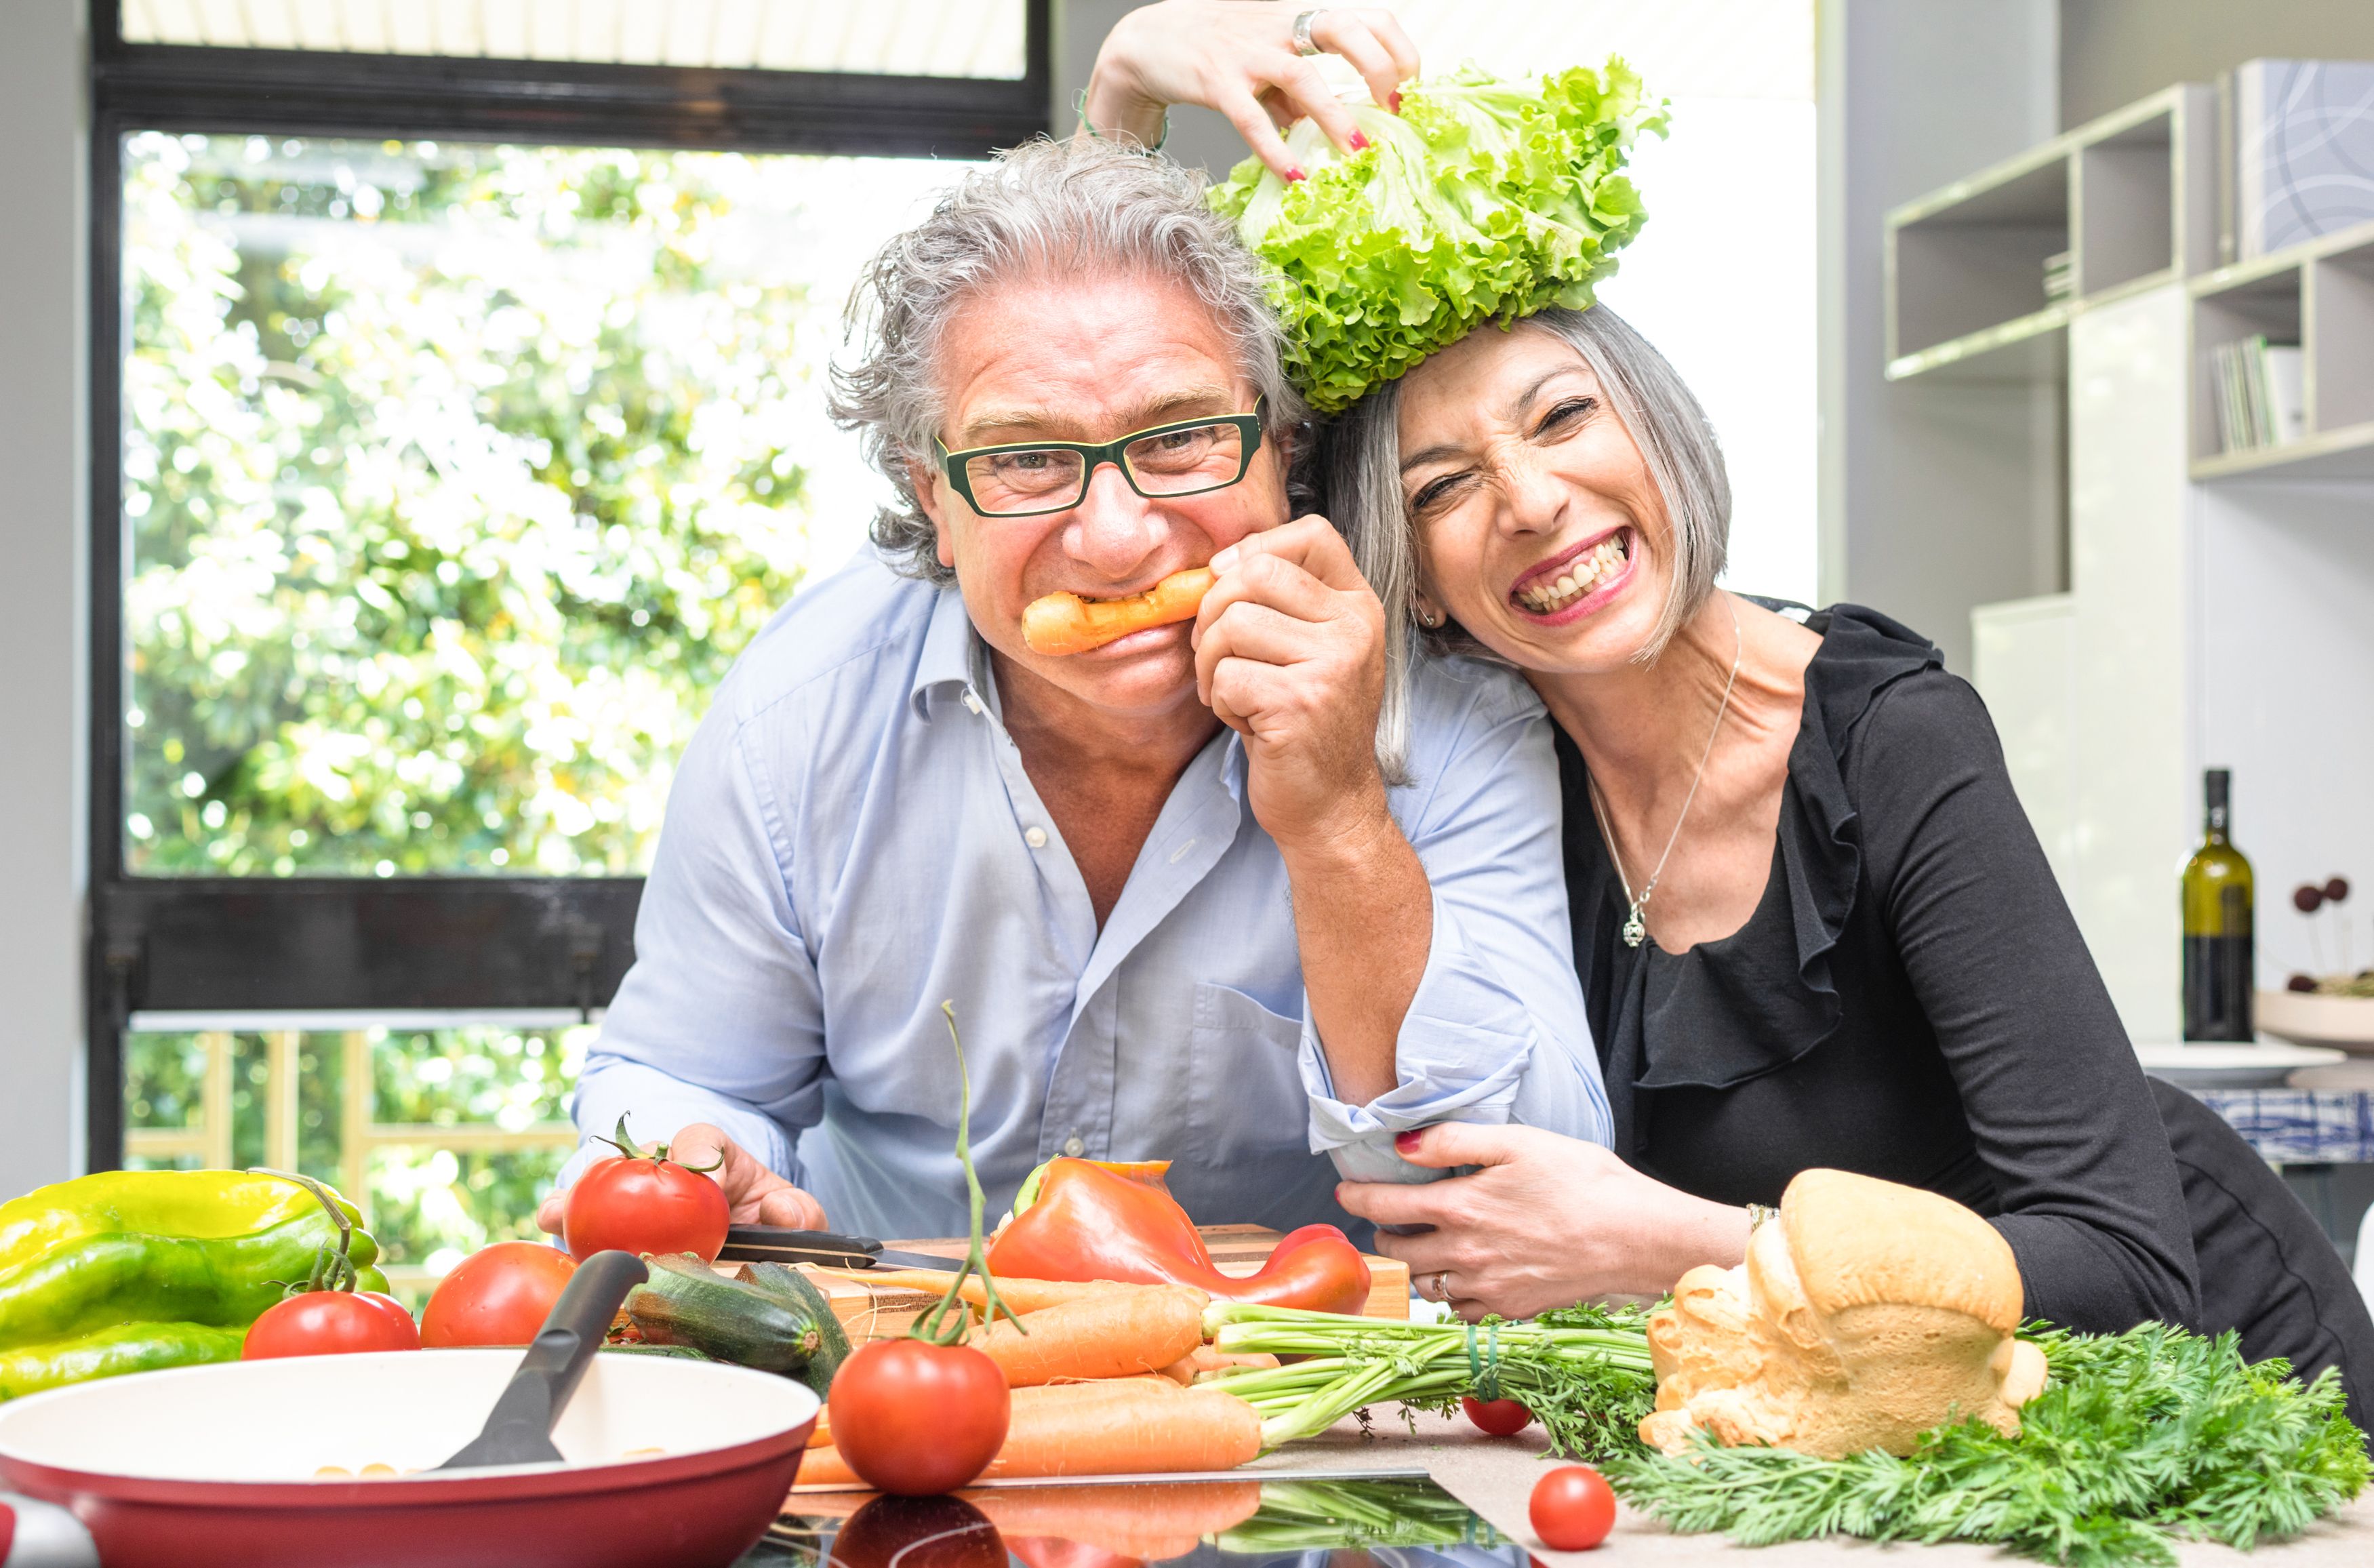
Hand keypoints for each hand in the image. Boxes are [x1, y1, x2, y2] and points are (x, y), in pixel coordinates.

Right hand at [536, 1122, 828, 1235]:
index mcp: (711, 1156)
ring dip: (577, 1198)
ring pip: (604, 1186)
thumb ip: (798, 1213)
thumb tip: (781, 1213)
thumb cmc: (759, 1214)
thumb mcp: (787, 1210)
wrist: (740, 1229)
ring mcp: (638, 1192)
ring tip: (553, 1209)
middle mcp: (668, 1167)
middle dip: (614, 1177)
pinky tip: (548, 1220)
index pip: (702, 1141)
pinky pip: (589, 1215)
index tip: (696, 1170)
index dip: (698, 1153)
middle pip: (635, 1162)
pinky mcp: (618, 1222)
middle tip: (600, 1194)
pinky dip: (567, 1216)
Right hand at [1084, 1, 1420, 179]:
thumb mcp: (1268, 64)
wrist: (1149, 41)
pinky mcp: (1215, 80)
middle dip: (1379, 67)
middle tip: (1395, 110)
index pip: (1366, 17)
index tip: (1409, 87)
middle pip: (1345, 29)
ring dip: (1336, 115)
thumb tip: (1334, 131)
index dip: (1396, 48)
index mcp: (1300, 17)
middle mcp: (1279, 26)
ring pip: (1303, 75)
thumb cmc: (1219, 52)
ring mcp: (1247, 52)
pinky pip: (1251, 118)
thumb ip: (1299, 94)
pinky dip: (1276, 149)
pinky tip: (1296, 174)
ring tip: (1359, 151)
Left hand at [1191, 515, 1388, 851]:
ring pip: (1231, 625)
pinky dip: (1220, 703)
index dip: (1255, 549)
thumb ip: (1280, 602)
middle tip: (1216, 657)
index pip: (1311, 533)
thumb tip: (1215, 565)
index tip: (1231, 585)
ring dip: (1212, 665)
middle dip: (1213, 614)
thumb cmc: (1306, 724)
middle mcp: (1355, 627)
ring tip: (1236, 695)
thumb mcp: (1309, 650)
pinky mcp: (1301, 702)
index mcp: (1358, 606)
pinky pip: (1225, 677)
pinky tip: (1248, 722)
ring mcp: (1333, 664)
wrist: (1330, 804)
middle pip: (1254, 573)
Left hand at [1335, 1123, 1750, 1318]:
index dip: (1357, 1197)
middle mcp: (1465, 1254)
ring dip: (1415, 1267)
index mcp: (1461, 1207)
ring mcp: (1488, 1287)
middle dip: (1385, 1233)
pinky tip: (1466, 1276)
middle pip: (1399, 1252)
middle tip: (1390, 1218)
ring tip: (1424, 1247)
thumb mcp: (1519, 1142)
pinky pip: (1463, 1312)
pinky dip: (1453, 1297)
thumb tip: (1404, 1145)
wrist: (1638, 1237)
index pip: (1385, 1206)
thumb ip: (1454, 1141)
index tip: (1346, 1192)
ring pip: (1426, 1286)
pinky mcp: (1513, 1309)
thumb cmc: (1585, 1182)